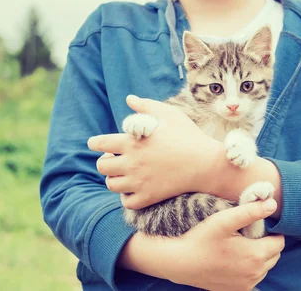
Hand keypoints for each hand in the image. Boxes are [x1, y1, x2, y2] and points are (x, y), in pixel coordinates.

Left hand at [87, 95, 222, 208]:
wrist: (206, 164)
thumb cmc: (188, 136)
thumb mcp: (169, 115)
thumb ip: (147, 105)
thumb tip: (129, 98)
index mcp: (132, 141)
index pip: (100, 143)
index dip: (94, 143)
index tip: (95, 143)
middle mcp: (131, 162)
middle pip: (102, 166)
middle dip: (105, 161)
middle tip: (113, 159)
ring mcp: (139, 182)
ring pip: (111, 185)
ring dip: (114, 179)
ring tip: (123, 174)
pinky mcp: (149, 196)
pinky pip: (127, 202)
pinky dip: (126, 197)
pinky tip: (134, 189)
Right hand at [119, 199, 284, 290]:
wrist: (180, 263)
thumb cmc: (202, 239)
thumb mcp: (225, 220)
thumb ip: (251, 211)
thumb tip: (272, 204)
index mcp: (256, 255)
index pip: (279, 242)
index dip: (271, 232)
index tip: (257, 226)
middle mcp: (256, 273)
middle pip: (275, 255)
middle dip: (267, 244)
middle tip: (249, 234)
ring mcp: (247, 284)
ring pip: (265, 267)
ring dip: (260, 257)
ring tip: (241, 246)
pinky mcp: (238, 290)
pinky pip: (254, 278)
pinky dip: (250, 269)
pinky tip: (235, 260)